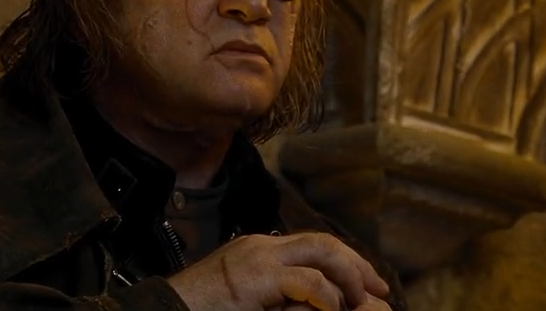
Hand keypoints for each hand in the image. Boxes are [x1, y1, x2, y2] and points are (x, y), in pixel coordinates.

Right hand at [166, 232, 390, 310]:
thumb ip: (274, 295)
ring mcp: (259, 258)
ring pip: (322, 252)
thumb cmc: (201, 308)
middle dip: (357, 265)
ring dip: (349, 276)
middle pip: (324, 242)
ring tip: (361, 301)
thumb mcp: (245, 298)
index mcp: (260, 250)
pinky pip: (307, 282)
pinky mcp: (256, 277)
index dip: (345, 262)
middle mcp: (263, 246)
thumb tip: (306, 303)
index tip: (366, 285)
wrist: (166, 309)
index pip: (312, 246)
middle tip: (379, 288)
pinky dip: (328, 297)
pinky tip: (334, 310)